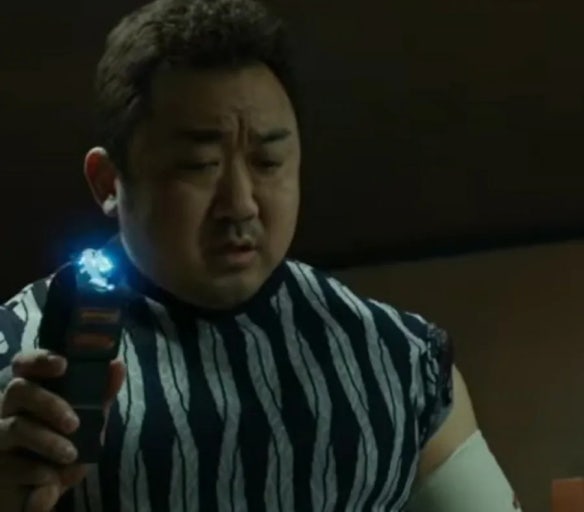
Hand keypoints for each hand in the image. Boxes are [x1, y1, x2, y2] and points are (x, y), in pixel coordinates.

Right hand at [0, 349, 124, 511]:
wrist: (42, 494)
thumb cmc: (63, 447)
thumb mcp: (86, 421)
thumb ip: (100, 395)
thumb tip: (117, 365)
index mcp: (30, 393)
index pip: (24, 365)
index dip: (39, 359)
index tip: (63, 363)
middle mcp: (8, 410)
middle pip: (18, 390)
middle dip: (49, 403)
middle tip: (74, 423)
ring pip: (16, 427)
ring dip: (48, 442)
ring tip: (71, 455)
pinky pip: (14, 466)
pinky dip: (39, 474)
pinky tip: (52, 482)